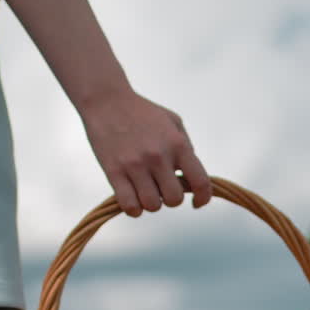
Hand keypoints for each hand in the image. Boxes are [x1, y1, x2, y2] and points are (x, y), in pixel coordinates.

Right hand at [78, 89, 211, 216]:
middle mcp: (158, 157)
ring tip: (145, 190)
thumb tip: (192, 177)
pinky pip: (129, 206)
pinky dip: (133, 208)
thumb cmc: (142, 112)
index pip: (200, 182)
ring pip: (152, 206)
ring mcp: (135, 166)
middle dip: (171, 198)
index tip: (197, 202)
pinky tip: (132, 197)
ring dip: (151, 203)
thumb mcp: (173, 122)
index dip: (203, 198)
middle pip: (174, 200)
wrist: (106, 101)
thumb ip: (186, 148)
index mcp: (177, 144)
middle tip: (162, 188)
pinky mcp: (114, 172)